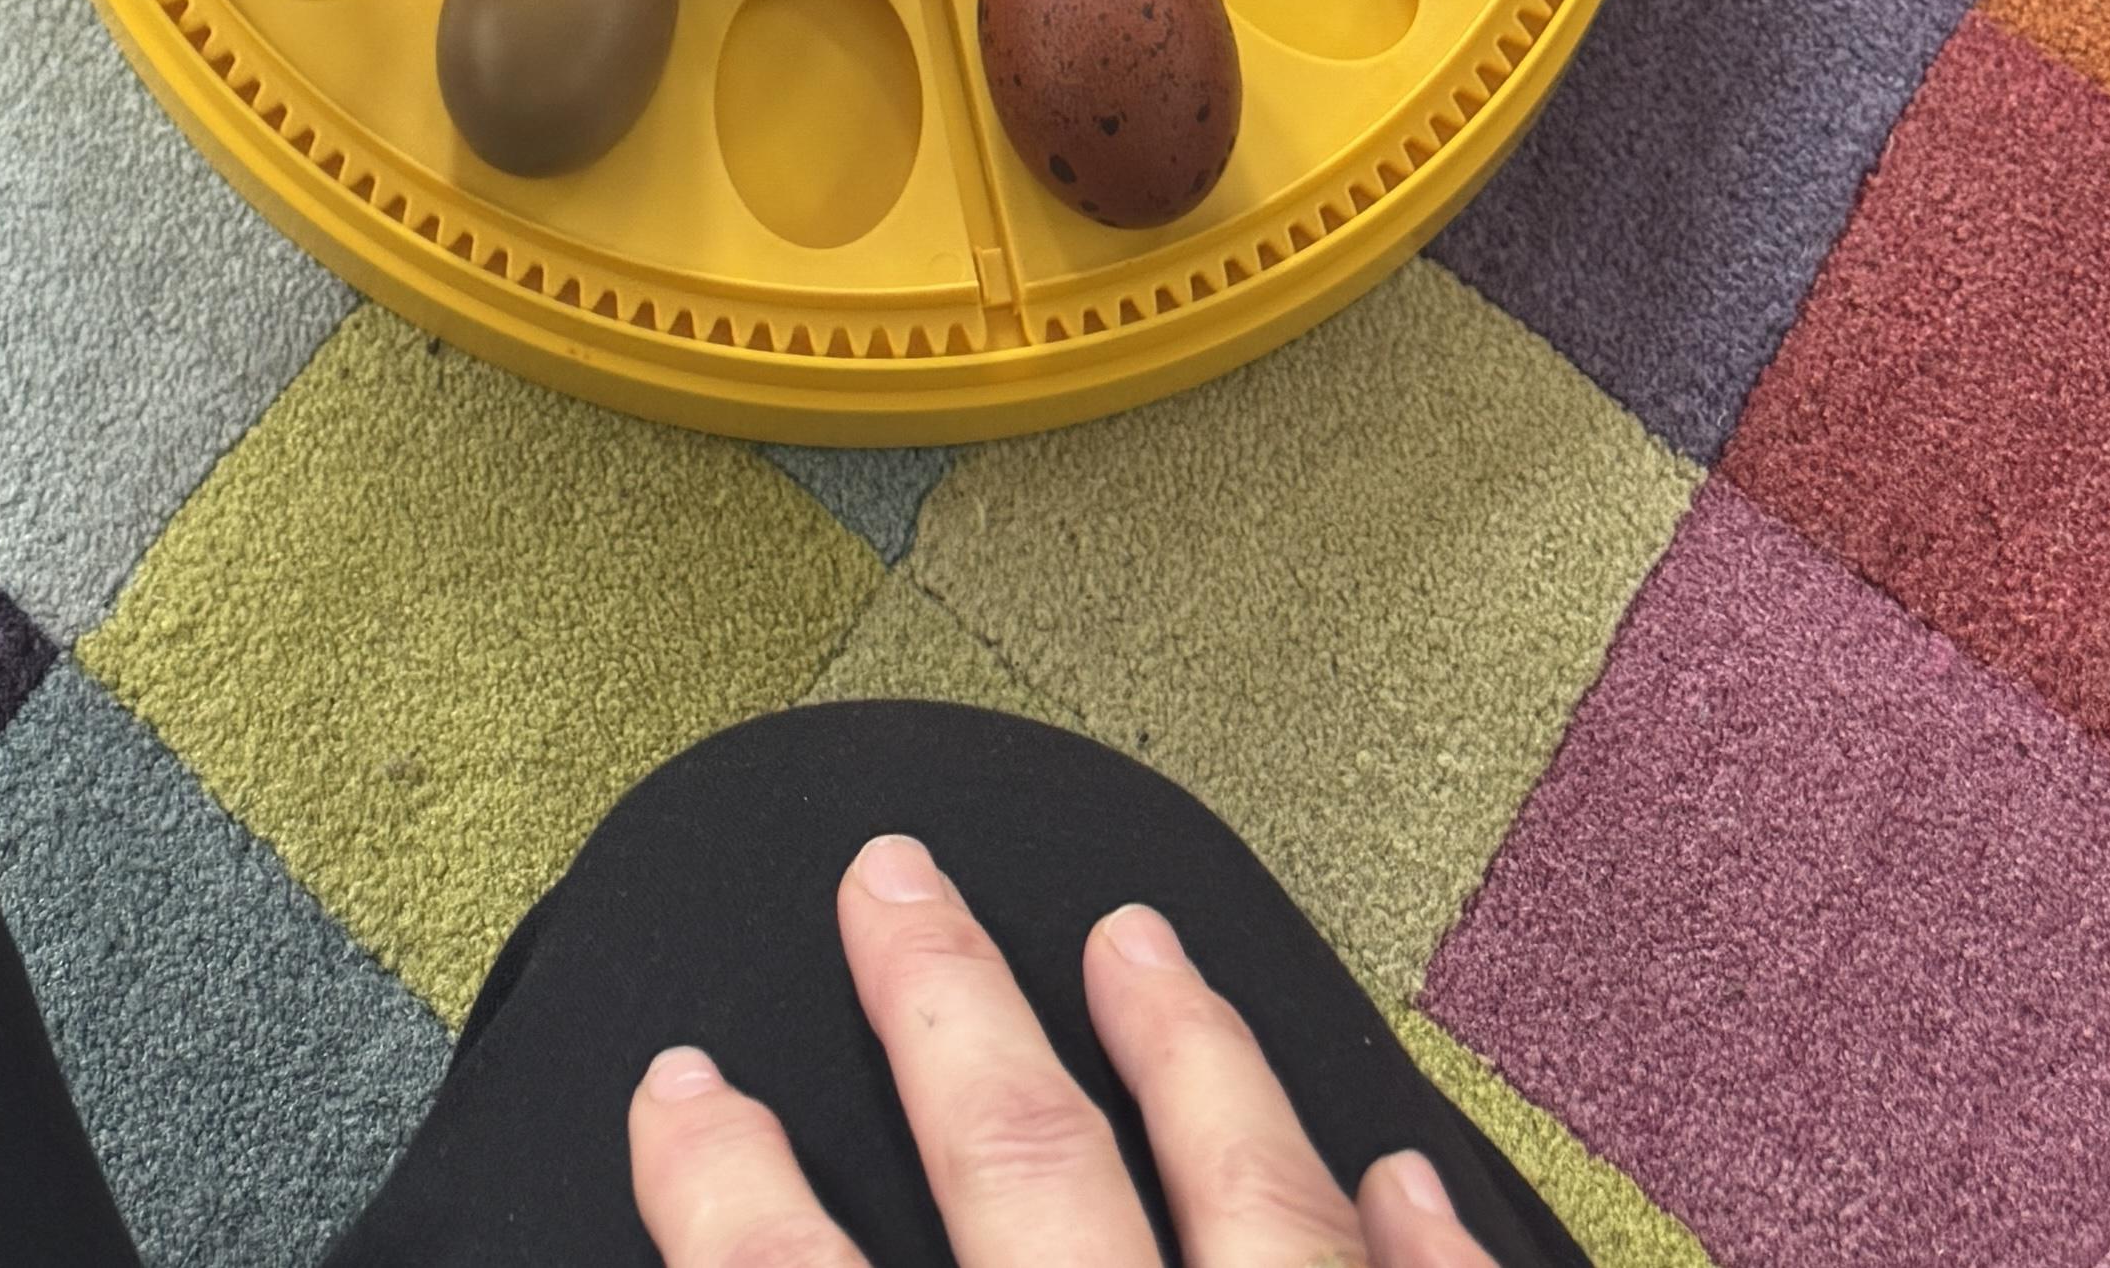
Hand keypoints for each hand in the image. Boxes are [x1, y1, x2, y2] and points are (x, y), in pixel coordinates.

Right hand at [630, 841, 1480, 1267]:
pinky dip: (1427, 1247)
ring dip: (1195, 1062)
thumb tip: (735, 1257)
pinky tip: (1413, 1173)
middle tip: (897, 880)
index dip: (724, 1191)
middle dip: (949, 1011)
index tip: (682, 1094)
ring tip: (1143, 944)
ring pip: (1260, 1209)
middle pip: (1027, 1181)